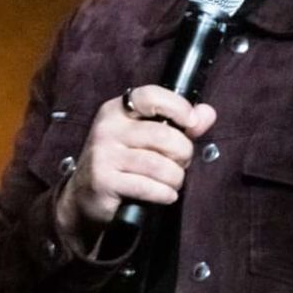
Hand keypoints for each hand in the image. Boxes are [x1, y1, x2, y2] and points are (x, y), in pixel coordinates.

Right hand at [55, 85, 216, 247]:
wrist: (84, 196)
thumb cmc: (122, 162)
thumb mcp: (146, 137)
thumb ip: (179, 123)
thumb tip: (208, 113)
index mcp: (117, 110)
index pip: (150, 96)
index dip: (177, 107)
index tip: (192, 121)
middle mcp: (107, 128)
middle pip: (162, 135)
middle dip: (182, 153)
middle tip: (182, 162)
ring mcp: (103, 154)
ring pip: (158, 164)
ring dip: (175, 177)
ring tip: (174, 181)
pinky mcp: (103, 180)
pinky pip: (147, 186)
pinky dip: (164, 193)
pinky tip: (166, 194)